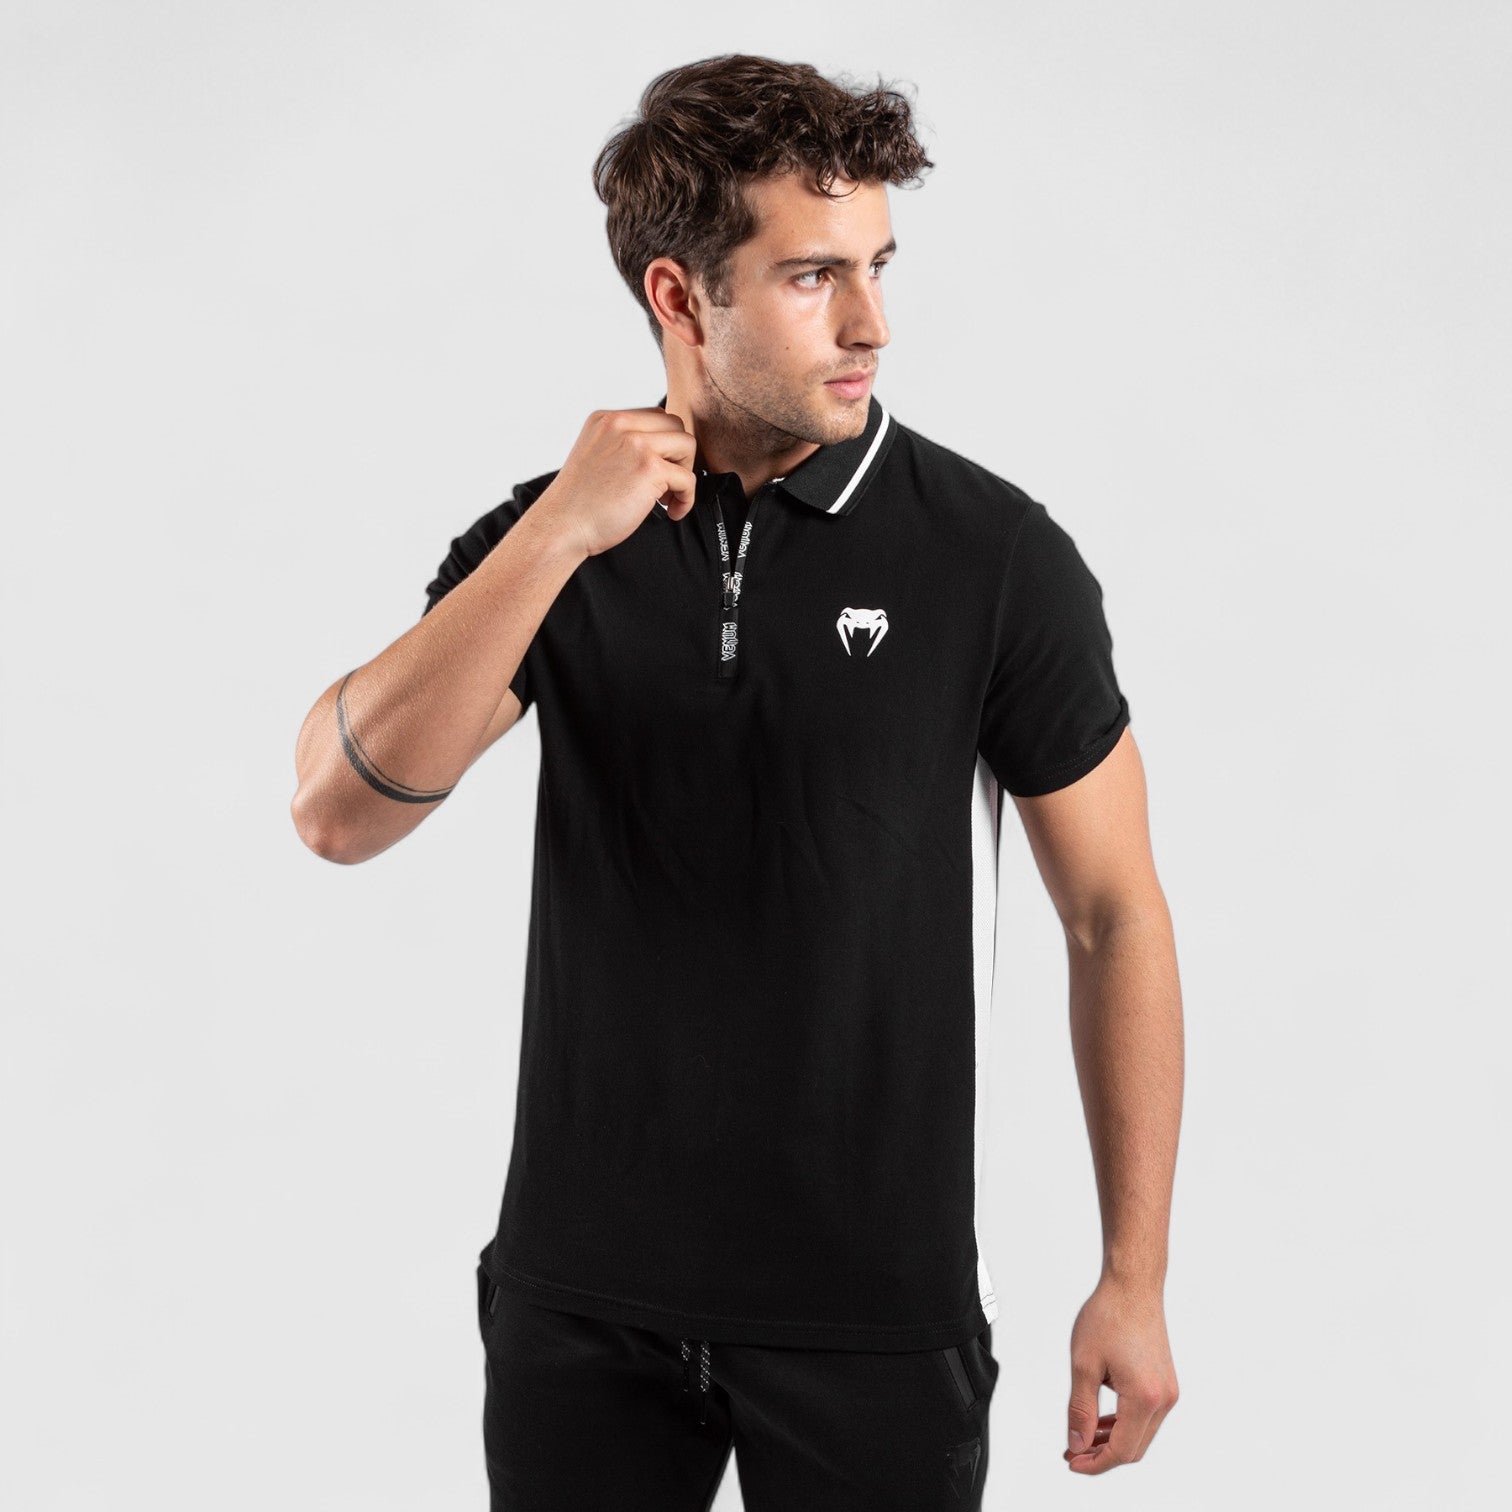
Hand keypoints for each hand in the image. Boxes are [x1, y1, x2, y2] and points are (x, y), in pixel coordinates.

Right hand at [534, 407, 698, 559]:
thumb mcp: (596, 456)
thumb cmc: (578, 503)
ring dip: (684, 473)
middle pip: (676, 426)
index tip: (655, 472)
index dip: (663, 446)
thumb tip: (660, 452)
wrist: (562, 526)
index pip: (655, 416)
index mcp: (606, 419)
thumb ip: (622, 446)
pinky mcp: (649, 469)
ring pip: (687, 445)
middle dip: (677, 456)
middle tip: (665, 485)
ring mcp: (636, 445)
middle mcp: (620, 425)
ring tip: (667, 498)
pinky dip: (686, 498)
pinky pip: (688, 478)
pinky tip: (671, 512)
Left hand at [1063, 1276, 1178, 1472]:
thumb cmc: (1108, 1317)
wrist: (1132, 1286)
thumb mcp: (1084, 1365)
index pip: (1122, 1450)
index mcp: (1145, 1398)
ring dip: (1112, 1440)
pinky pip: (1145, 1416)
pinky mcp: (1165, 1383)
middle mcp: (1164, 1400)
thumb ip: (1080, 1409)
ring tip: (1081, 1437)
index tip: (1070, 1462)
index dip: (1095, 1462)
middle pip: (1134, 1448)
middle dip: (1102, 1454)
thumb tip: (1077, 1444)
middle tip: (1071, 1451)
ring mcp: (1168, 1391)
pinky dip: (1123, 1423)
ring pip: (1140, 1433)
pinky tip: (1100, 1420)